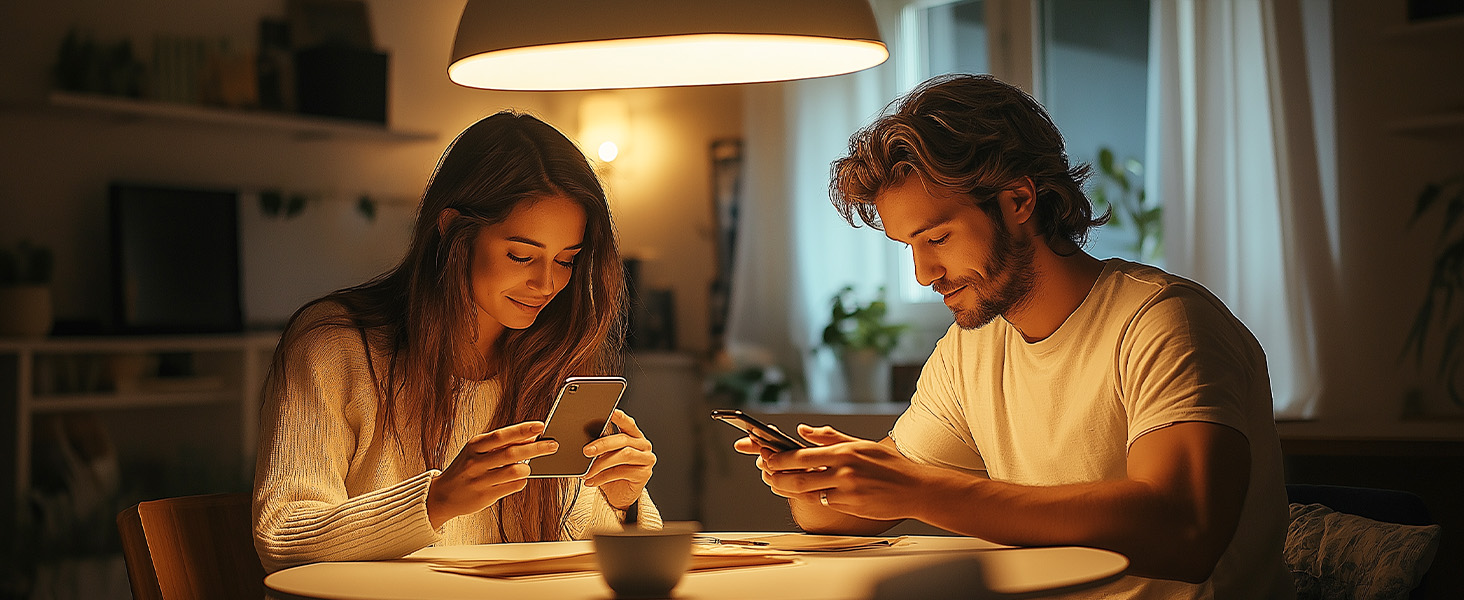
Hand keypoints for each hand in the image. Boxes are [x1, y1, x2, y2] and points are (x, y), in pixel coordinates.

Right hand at [427, 421, 557, 528]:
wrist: (442, 495)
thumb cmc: (465, 469)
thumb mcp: (476, 451)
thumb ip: (500, 444)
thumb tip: (529, 436)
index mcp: (474, 446)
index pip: (501, 435)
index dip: (522, 430)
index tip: (540, 426)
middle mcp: (476, 462)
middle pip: (512, 453)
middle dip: (536, 448)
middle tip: (552, 444)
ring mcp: (481, 480)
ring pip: (515, 472)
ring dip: (527, 469)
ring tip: (528, 467)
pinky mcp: (486, 496)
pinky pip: (513, 486)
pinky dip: (521, 481)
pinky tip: (518, 479)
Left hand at [581, 410, 655, 509]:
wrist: (619, 495)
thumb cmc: (612, 473)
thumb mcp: (606, 456)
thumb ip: (602, 446)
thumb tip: (585, 441)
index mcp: (634, 436)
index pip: (628, 423)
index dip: (620, 417)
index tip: (610, 412)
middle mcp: (643, 445)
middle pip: (623, 440)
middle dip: (603, 444)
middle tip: (586, 451)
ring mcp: (646, 459)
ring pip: (624, 455)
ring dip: (602, 463)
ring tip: (587, 471)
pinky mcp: (644, 474)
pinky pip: (622, 472)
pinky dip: (603, 477)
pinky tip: (592, 481)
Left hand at [759, 424, 934, 521]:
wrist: (915, 489)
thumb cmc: (889, 466)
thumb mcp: (860, 445)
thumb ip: (829, 438)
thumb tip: (803, 431)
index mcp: (844, 452)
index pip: (802, 456)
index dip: (780, 458)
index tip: (766, 457)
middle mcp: (844, 471)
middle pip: (799, 478)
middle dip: (777, 477)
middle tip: (767, 474)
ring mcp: (847, 491)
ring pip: (808, 493)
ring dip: (790, 489)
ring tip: (779, 484)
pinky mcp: (850, 507)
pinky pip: (825, 503)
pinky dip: (816, 498)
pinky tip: (811, 492)